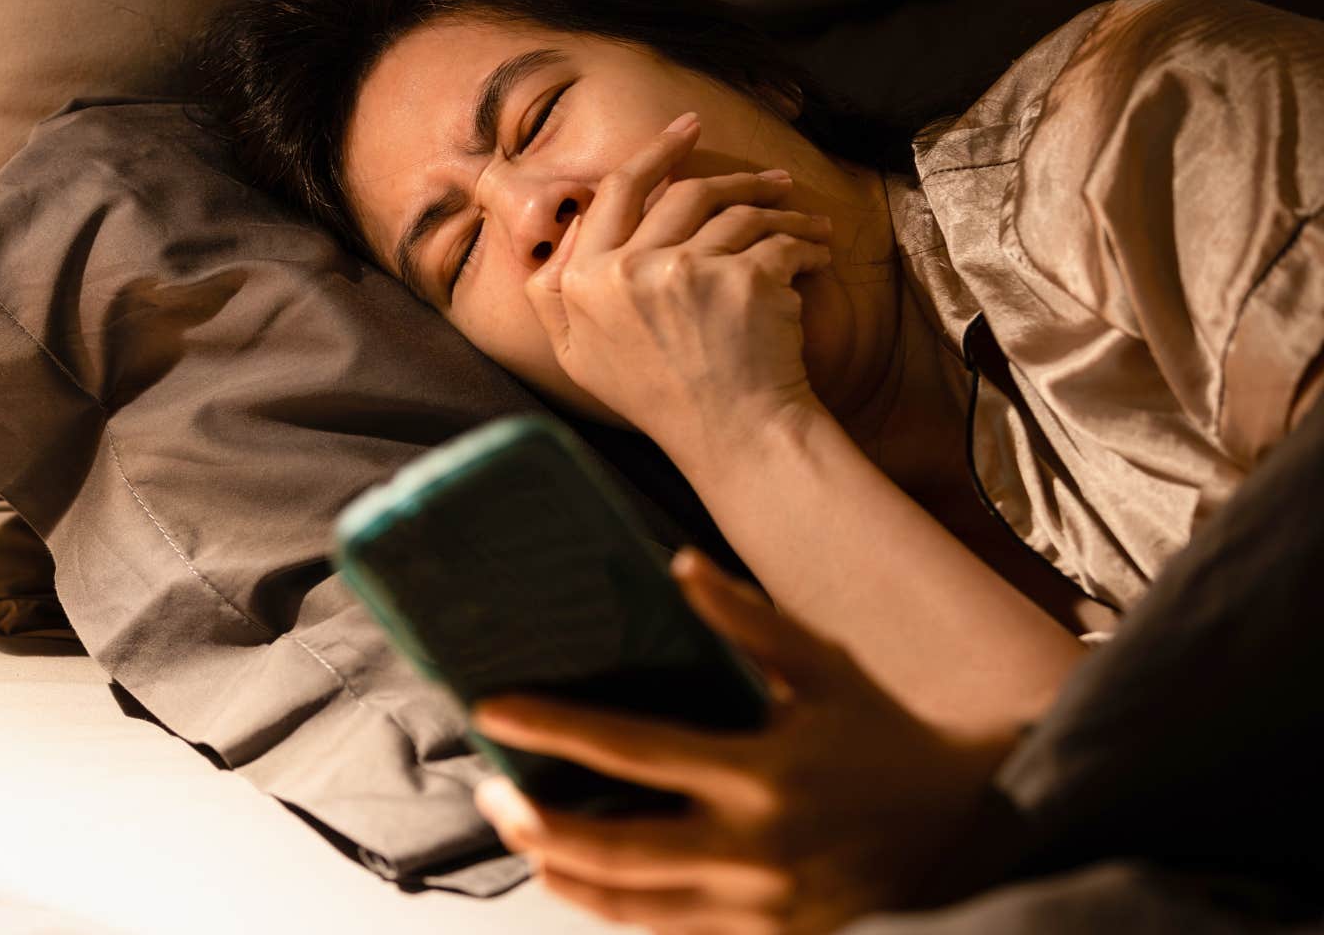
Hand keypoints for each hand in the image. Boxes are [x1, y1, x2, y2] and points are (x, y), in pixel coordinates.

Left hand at [471, 551, 1017, 934]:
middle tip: (490, 791)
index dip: (553, 730)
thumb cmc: (885, 733)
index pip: (631, 750)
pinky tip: (579, 877)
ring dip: (561, 872)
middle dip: (536, 822)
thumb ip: (746, 617)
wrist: (970, 828)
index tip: (493, 713)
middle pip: (612, 849)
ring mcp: (759, 905)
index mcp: (761, 771)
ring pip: (630, 905)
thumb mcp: (824, 665)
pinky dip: (614, 907)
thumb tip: (676, 561)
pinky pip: (669, 931)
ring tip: (520, 833)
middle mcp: (753, 848)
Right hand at [524, 113, 831, 467]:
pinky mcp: (744, 280)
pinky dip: (806, 243)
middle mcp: (627, 270)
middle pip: (684, 192)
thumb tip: (563, 230)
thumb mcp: (578, 355)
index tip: (685, 131)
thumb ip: (554, 293)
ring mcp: (687, 272)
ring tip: (803, 221)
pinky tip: (817, 255)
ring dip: (779, 209)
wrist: (732, 437)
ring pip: (739, 211)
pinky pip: (781, 240)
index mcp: (582, 282)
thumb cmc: (659, 399)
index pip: (615, 193)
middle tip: (769, 177)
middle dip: (734, 176)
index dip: (653, 153)